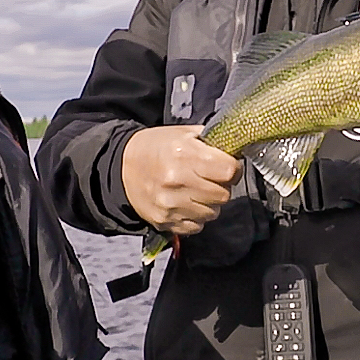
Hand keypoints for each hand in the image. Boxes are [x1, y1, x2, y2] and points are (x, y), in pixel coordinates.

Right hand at [121, 126, 241, 234]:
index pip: (229, 171)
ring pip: (213, 213)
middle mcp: (177, 181)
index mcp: (184, 154)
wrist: (122, 168)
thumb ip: (211, 141)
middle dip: (222, 186)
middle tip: (210, 178)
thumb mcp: (183, 133)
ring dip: (210, 203)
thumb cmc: (156, 148)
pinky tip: (186, 203)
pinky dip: (196, 216)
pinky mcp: (165, 221)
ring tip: (196, 190)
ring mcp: (170, 205)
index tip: (227, 166)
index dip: (233, 168)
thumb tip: (237, 148)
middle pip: (224, 194)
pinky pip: (197, 226)